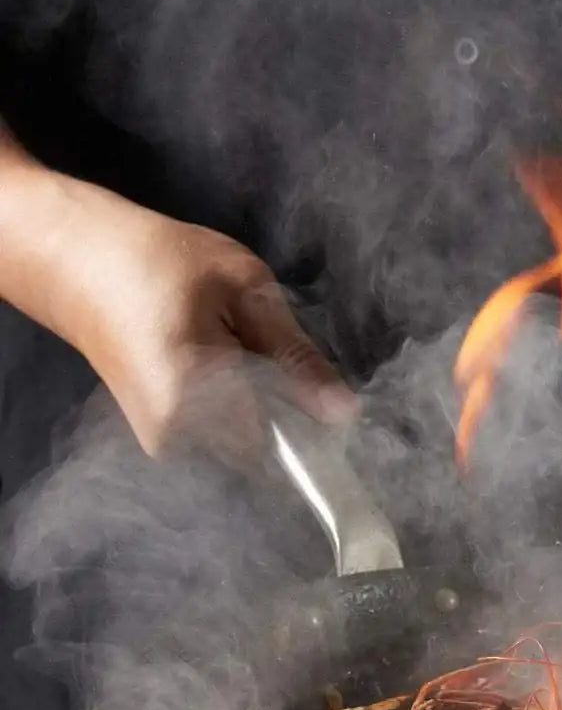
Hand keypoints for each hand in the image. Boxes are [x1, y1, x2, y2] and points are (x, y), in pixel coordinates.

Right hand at [0, 155, 355, 455]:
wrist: (70, 257)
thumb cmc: (154, 259)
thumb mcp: (242, 289)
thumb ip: (295, 354)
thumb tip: (343, 413)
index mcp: (194, 401)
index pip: (282, 451)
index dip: (313, 427)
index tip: (329, 401)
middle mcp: (175, 439)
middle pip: (263, 452)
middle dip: (288, 414)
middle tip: (277, 357)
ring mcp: (162, 443)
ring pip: (243, 444)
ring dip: (262, 408)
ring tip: (242, 352)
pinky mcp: (158, 436)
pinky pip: (219, 436)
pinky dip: (237, 406)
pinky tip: (225, 364)